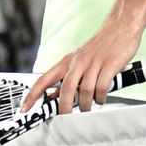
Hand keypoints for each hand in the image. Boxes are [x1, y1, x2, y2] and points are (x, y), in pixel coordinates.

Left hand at [20, 15, 143, 113]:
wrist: (120, 27)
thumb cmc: (100, 46)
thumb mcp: (79, 61)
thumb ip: (68, 78)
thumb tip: (55, 97)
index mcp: (68, 61)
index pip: (44, 79)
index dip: (33, 94)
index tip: (25, 107)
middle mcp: (79, 61)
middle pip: (66, 88)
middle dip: (64, 107)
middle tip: (66, 118)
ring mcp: (94, 63)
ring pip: (85, 90)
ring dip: (86, 104)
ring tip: (87, 107)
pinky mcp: (110, 64)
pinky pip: (102, 87)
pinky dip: (100, 97)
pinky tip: (101, 98)